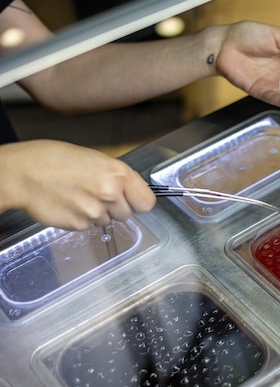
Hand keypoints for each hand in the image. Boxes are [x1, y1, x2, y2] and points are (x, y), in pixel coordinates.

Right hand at [0, 140, 155, 229]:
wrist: (25, 172)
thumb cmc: (57, 160)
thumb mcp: (97, 160)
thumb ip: (119, 178)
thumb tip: (135, 193)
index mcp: (118, 174)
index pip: (147, 202)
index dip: (139, 202)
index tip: (135, 201)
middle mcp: (110, 194)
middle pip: (127, 214)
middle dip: (115, 207)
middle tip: (96, 193)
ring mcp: (94, 212)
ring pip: (107, 221)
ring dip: (97, 213)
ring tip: (79, 195)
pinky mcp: (79, 225)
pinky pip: (89, 226)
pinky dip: (81, 218)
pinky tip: (69, 203)